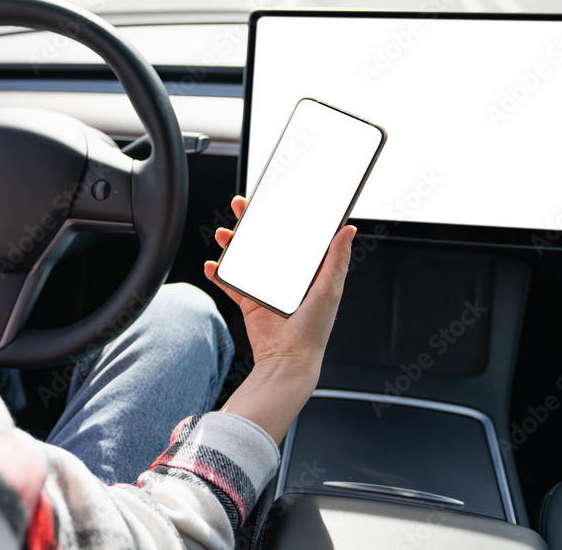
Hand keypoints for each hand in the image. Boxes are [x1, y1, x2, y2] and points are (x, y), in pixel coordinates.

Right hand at [204, 196, 354, 441]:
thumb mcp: (329, 289)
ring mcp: (265, 289)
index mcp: (307, 271)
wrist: (288, 361)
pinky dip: (219, 274)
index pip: (293, 236)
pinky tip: (213, 265)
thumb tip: (348, 230)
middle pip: (265, 242)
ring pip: (246, 258)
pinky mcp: (249, 303)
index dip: (282, 216)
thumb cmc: (313, 330)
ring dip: (233, 245)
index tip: (273, 199)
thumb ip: (337, 259)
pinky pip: (231, 284)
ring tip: (224, 235)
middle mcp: (285, 278)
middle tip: (242, 206)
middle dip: (252, 223)